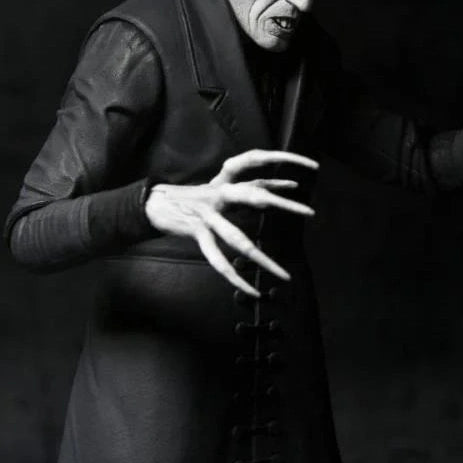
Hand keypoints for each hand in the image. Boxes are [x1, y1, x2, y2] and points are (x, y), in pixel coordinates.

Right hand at [144, 149, 319, 295]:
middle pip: (256, 195)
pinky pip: (218, 259)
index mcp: (225, 182)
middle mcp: (219, 194)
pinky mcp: (196, 232)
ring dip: (264, 259)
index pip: (257, 172)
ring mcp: (208, 215)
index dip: (279, 176)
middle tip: (310, 213)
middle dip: (284, 204)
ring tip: (284, 275)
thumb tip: (271, 189)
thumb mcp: (216, 187)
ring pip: (239, 239)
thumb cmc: (189, 197)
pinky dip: (235, 277)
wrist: (153, 202)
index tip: (300, 184)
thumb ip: (242, 189)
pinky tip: (250, 290)